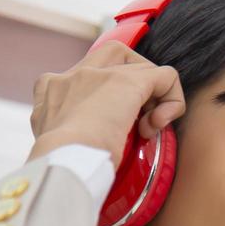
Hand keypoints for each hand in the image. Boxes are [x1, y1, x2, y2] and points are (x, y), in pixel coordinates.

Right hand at [26, 41, 185, 167]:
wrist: (60, 163)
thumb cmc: (61, 167)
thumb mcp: (58, 145)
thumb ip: (71, 134)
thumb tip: (91, 144)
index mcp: (51, 91)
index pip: (85, 79)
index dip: (106, 100)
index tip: (108, 130)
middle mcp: (71, 75)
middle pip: (113, 58)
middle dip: (133, 83)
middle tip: (136, 119)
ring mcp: (98, 74)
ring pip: (140, 66)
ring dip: (154, 96)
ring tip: (147, 129)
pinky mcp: (127, 82)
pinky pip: (165, 76)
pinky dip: (173, 101)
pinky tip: (160, 126)